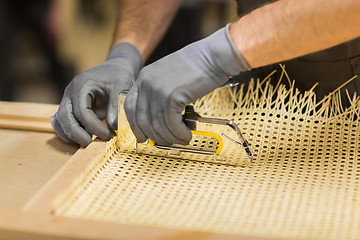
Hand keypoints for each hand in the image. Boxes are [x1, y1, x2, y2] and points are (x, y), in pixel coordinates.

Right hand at [52, 43, 142, 146]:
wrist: (113, 69)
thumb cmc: (118, 77)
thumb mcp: (123, 86)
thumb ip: (118, 105)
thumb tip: (113, 126)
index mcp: (81, 86)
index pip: (81, 111)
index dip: (93, 126)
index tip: (107, 136)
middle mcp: (70, 93)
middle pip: (64, 117)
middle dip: (76, 134)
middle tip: (91, 145)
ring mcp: (67, 101)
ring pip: (59, 121)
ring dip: (70, 135)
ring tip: (87, 143)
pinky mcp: (69, 108)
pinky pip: (61, 122)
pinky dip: (67, 132)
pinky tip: (80, 139)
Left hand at [124, 24, 249, 145]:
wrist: (213, 56)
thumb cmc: (197, 66)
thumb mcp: (169, 75)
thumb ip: (159, 93)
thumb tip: (159, 119)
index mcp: (144, 77)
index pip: (130, 108)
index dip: (135, 126)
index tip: (143, 138)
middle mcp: (146, 84)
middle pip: (143, 121)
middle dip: (156, 136)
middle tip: (169, 142)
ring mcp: (157, 90)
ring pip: (158, 126)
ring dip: (171, 137)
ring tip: (182, 139)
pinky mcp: (172, 97)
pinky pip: (172, 125)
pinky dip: (180, 134)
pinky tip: (187, 135)